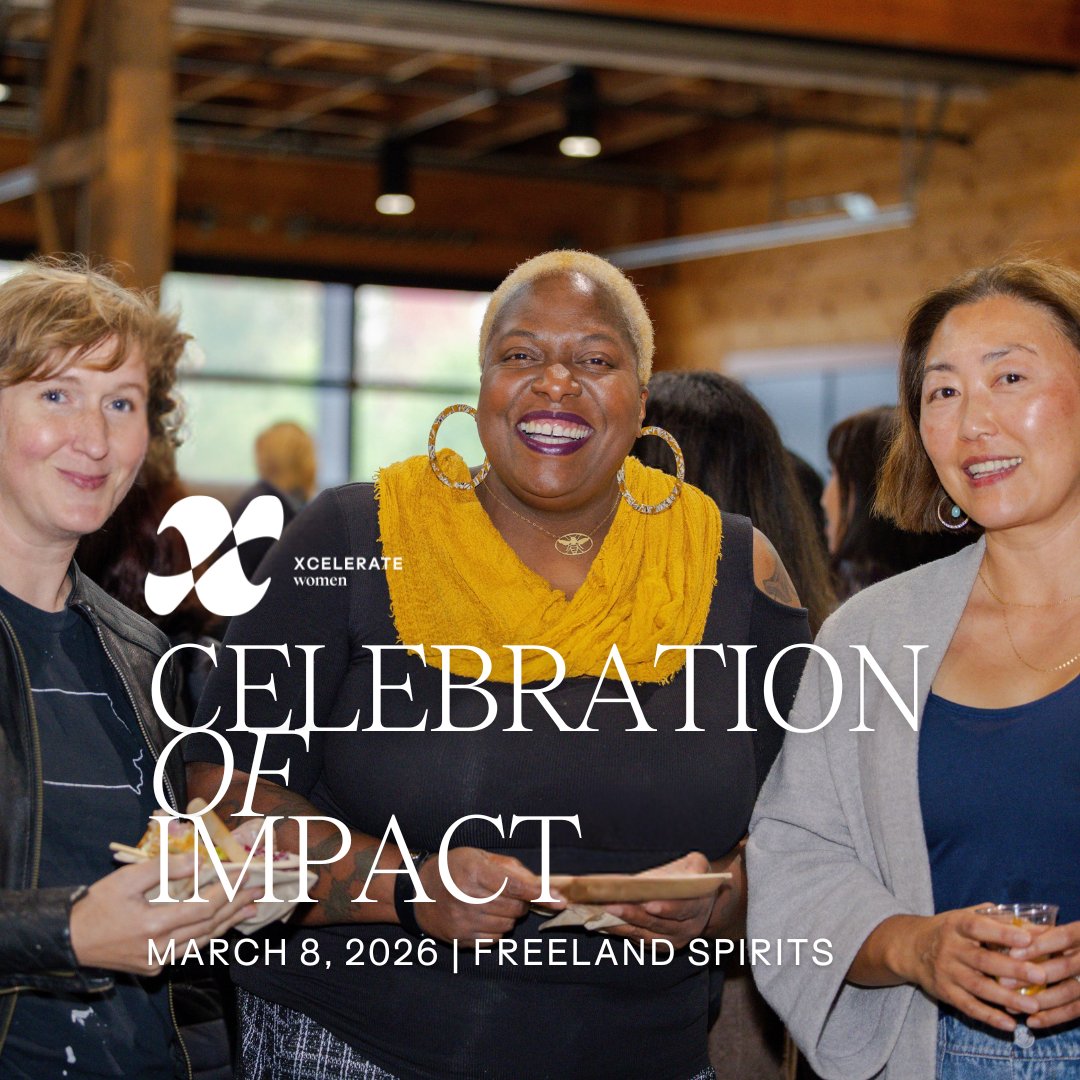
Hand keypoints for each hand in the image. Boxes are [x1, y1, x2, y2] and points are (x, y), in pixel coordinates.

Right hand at [70, 856, 260, 974]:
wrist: (69, 940)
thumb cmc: (97, 905)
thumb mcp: (126, 879)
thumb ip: (163, 868)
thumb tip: (198, 860)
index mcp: (154, 925)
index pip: (203, 907)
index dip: (228, 890)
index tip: (246, 874)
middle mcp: (160, 948)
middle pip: (209, 926)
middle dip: (236, 906)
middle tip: (258, 891)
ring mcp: (157, 961)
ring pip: (202, 942)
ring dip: (227, 924)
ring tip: (249, 909)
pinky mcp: (152, 968)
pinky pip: (188, 951)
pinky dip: (207, 936)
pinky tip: (219, 926)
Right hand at [411, 847, 540, 945]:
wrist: (417, 892)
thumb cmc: (452, 868)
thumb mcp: (478, 856)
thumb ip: (510, 867)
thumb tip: (539, 882)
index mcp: (474, 872)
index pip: (515, 886)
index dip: (540, 894)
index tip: (560, 901)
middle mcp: (468, 898)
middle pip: (515, 908)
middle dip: (522, 902)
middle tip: (511, 894)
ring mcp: (464, 921)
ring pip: (508, 925)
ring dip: (510, 916)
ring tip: (493, 904)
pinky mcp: (461, 939)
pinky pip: (495, 939)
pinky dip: (498, 929)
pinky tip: (485, 917)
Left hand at [603, 853, 722, 949]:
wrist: (702, 903)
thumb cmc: (694, 878)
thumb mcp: (700, 866)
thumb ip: (697, 866)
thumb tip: (693, 873)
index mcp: (697, 907)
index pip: (682, 910)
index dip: (666, 909)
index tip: (648, 905)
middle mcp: (687, 928)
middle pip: (659, 925)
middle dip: (634, 916)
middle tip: (612, 907)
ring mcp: (674, 940)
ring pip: (647, 937)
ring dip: (624, 927)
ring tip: (602, 916)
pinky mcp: (661, 945)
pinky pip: (641, 942)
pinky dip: (623, 933)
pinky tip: (605, 923)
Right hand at [882, 907, 1048, 1031]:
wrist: (909, 948)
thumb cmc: (947, 930)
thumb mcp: (965, 916)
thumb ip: (998, 919)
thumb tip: (1037, 928)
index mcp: (955, 925)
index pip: (977, 927)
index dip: (1001, 933)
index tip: (1027, 939)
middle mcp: (949, 948)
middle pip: (982, 960)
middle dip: (1012, 968)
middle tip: (1040, 975)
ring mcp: (946, 972)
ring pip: (978, 986)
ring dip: (1006, 997)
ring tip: (1033, 1004)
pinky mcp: (945, 992)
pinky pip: (968, 1006)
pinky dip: (989, 1016)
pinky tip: (1009, 1024)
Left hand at [1019, 920, 1079, 1029]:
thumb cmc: (1071, 943)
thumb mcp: (1058, 932)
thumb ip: (1039, 932)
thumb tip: (1009, 932)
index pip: (1062, 937)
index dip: (1038, 946)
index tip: (1012, 954)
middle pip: (1064, 967)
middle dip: (1032, 975)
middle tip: (1003, 983)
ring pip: (1069, 992)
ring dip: (1039, 1000)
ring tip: (1011, 1004)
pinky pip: (1075, 1011)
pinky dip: (1053, 1018)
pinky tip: (1031, 1021)